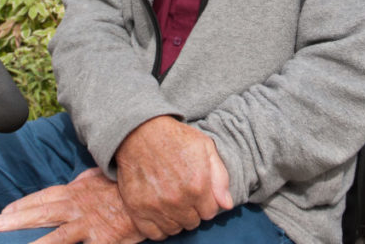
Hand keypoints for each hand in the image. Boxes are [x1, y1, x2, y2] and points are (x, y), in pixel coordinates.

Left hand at [0, 168, 143, 243]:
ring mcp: (91, 226)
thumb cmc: (128, 186)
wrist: (155, 194)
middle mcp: (80, 208)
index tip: (5, 211)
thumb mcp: (105, 177)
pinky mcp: (104, 241)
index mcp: (78, 191)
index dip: (24, 204)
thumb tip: (74, 180)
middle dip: (18, 219)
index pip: (45, 197)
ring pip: (58, 238)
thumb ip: (87, 181)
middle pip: (43, 213)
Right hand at [114, 116, 233, 239]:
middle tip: (184, 194)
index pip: (210, 213)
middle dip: (191, 210)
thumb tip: (227, 204)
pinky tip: (160, 211)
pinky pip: (154, 233)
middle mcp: (178, 200)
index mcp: (198, 185)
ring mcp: (156, 206)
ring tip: (171, 200)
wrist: (140, 131)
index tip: (198, 192)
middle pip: (193, 222)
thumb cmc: (175, 138)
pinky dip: (158, 226)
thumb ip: (220, 177)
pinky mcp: (137, 208)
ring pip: (175, 229)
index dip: (206, 202)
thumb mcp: (206, 148)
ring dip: (176, 218)